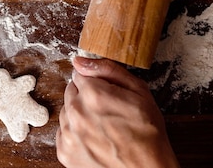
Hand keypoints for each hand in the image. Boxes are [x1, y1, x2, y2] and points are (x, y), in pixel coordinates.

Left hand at [56, 56, 179, 167]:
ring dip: (79, 115)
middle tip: (106, 110)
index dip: (95, 82)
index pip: (79, 73)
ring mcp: (68, 135)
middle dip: (85, 96)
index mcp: (93, 95)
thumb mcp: (139, 92)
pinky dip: (76, 134)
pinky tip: (95, 139)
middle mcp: (76, 113)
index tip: (106, 92)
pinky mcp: (65, 152)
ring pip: (66, 112)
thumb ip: (108, 70)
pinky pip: (64, 133)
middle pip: (71, 91)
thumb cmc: (148, 134)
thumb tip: (81, 60)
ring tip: (102, 127)